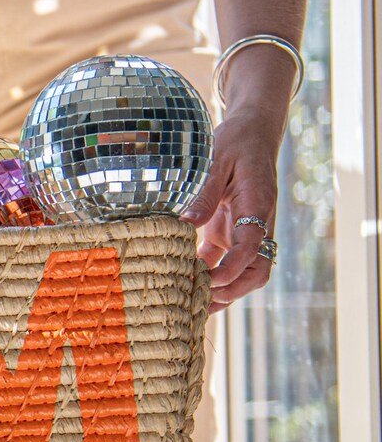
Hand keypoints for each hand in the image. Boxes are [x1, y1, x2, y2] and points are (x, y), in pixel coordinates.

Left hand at [181, 109, 281, 313]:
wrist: (251, 133)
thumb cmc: (235, 143)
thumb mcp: (216, 162)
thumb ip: (204, 195)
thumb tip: (185, 225)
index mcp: (258, 206)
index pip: (252, 247)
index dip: (234, 269)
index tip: (212, 281)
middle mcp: (256, 225)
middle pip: (257, 270)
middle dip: (234, 290)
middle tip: (202, 301)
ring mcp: (242, 233)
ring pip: (242, 273)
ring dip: (221, 291)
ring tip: (191, 307)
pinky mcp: (228, 234)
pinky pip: (222, 264)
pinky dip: (208, 279)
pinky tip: (185, 289)